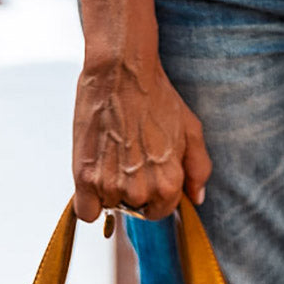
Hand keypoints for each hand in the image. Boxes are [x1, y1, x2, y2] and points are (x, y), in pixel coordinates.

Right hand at [72, 55, 212, 221]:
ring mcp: (111, 186)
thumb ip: (199, 168)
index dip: (156, 190)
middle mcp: (140, 190)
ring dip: (110, 187)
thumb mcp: (191, 128)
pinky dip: (88, 197)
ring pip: (110, 205)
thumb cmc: (156, 96)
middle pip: (134, 208)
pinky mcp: (85, 179)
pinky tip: (96, 168)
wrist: (121, 72)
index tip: (148, 170)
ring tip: (114, 152)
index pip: (161, 210)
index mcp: (169, 183)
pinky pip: (86, 211)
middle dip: (133, 187)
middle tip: (130, 155)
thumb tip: (197, 197)